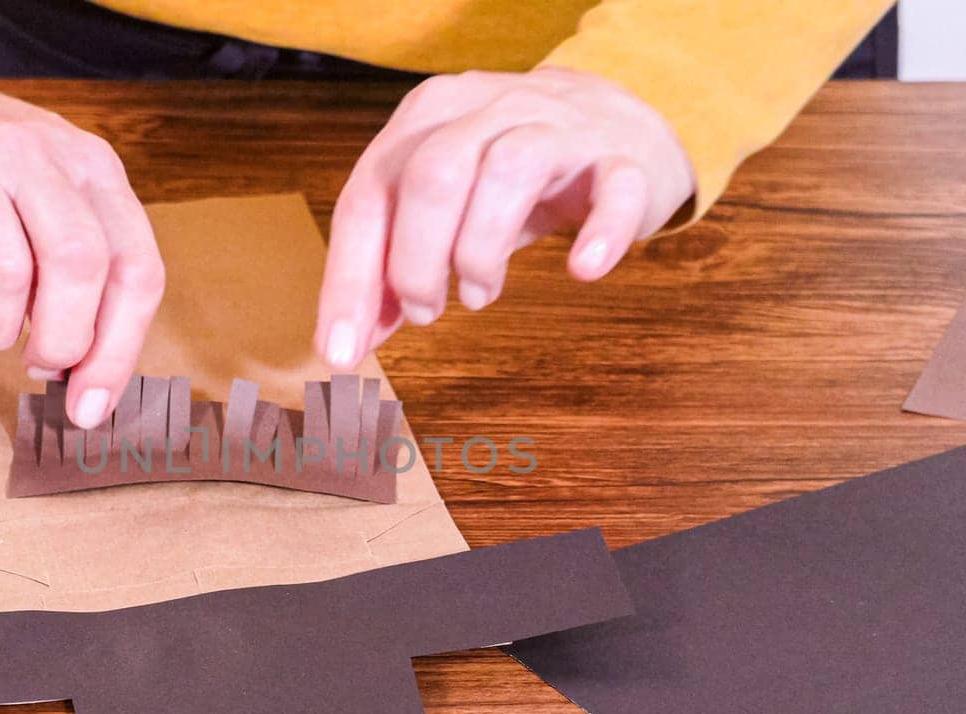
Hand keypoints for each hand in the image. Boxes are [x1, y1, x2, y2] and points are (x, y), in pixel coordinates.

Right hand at [0, 50, 164, 427]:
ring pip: (6, 273)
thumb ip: (79, 264)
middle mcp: (36, 159)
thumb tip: (87, 370)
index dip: (119, 350)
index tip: (91, 402)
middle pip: (80, 268)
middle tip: (37, 363)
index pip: (136, 268)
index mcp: (89, 168)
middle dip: (64, 343)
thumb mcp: (49, 187)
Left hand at [314, 67, 694, 368]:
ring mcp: (560, 128)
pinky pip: (616, 188)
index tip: (342, 352)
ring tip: (478, 295)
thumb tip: (349, 340)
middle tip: (425, 313)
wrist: (617, 117)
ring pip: (510, 170)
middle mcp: (487, 110)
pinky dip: (599, 233)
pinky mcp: (624, 157)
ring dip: (481, 249)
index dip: (349, 277)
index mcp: (428, 119)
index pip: (370, 193)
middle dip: (415, 261)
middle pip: (433, 174)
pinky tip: (582, 270)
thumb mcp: (443, 207)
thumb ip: (393, 264)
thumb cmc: (511, 175)